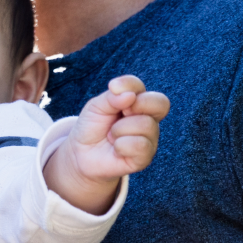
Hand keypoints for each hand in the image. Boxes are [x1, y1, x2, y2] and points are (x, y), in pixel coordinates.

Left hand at [43, 74, 169, 212]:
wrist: (83, 153)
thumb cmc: (93, 126)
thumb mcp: (96, 106)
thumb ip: (112, 97)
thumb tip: (130, 96)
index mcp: (139, 102)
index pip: (144, 87)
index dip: (128, 85)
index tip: (112, 88)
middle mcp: (149, 119)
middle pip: (160, 103)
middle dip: (136, 105)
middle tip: (120, 114)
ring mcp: (150, 138)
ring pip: (146, 124)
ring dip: (120, 129)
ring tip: (111, 135)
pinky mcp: (145, 157)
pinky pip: (140, 145)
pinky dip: (121, 145)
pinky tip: (116, 148)